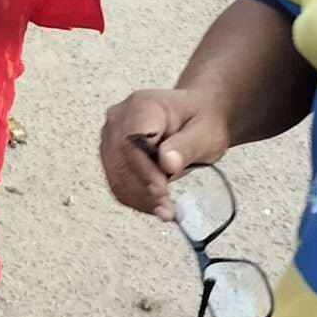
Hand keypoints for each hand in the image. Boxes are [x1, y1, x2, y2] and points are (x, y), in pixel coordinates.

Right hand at [98, 88, 232, 218]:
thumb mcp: (204, 132)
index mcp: (143, 106)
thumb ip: (185, 146)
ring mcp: (112, 136)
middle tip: (166, 208)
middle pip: (119, 161)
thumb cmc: (200, 119)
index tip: (161, 191)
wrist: (196, 114)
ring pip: (115, 175)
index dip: (143, 170)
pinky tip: (154, 205)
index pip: (130, 142)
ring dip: (138, 197)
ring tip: (164, 210)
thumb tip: (167, 162)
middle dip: (142, 189)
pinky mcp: (112, 153)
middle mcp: (120, 119)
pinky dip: (135, 197)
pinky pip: (116, 181)